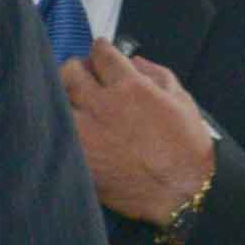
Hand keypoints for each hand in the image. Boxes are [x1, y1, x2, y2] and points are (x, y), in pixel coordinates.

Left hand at [60, 42, 219, 225]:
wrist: (182, 194)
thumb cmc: (186, 149)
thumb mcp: (181, 100)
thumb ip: (156, 74)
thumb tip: (135, 62)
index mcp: (129, 87)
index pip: (100, 52)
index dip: (101, 50)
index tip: (101, 54)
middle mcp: (102, 105)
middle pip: (71, 71)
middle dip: (78, 70)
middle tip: (87, 79)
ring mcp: (86, 133)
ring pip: (57, 100)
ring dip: (66, 97)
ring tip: (78, 105)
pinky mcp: (80, 158)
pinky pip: (60, 133)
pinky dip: (65, 127)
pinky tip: (75, 130)